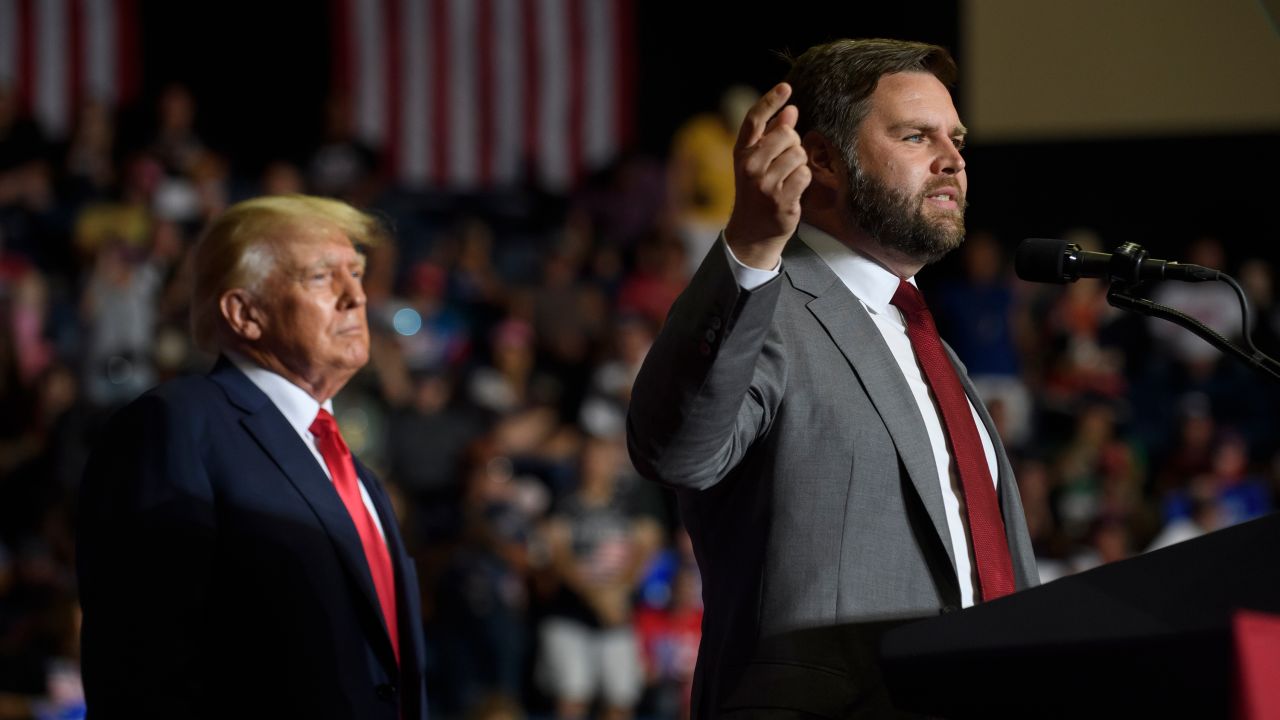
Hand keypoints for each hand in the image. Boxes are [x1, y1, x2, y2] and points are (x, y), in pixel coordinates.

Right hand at [724, 83, 810, 269]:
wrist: (752, 232)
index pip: (754, 119)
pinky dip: (804, 181)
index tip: (787, 87)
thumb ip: (772, 136)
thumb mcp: (758, 162)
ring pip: (798, 154)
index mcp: (741, 153)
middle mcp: (749, 167)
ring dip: (799, 164)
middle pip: (786, 134)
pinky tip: (793, 190)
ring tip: (788, 178)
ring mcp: (764, 185)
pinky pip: (804, 175)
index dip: (771, 100)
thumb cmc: (758, 191)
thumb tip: (791, 110)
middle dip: (793, 143)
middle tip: (786, 161)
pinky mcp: (780, 200)